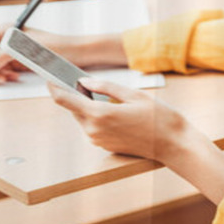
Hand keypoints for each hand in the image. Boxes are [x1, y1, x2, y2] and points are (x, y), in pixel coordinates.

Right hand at [0, 22, 76, 84]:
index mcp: (6, 30)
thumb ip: (5, 56)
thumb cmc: (59, 46)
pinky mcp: (16, 61)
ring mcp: (10, 51)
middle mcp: (5, 39)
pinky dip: (3, 76)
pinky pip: (0, 70)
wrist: (78, 54)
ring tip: (10, 77)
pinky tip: (14, 77)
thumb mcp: (31, 51)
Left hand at [48, 77, 223, 204]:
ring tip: (96, 92)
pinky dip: (95, 115)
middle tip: (77, 79)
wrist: (174, 145)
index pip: (65, 101)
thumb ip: (106, 87)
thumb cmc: (159, 118)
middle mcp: (94, 130)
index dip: (54, 88)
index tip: (49, 77)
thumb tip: (84, 82)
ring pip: (82, 118)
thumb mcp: (134, 94)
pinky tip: (109, 108)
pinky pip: (92, 127)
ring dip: (85, 106)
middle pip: (73, 109)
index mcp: (100, 115)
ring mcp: (99, 140)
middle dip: (72, 95)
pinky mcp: (104, 146)